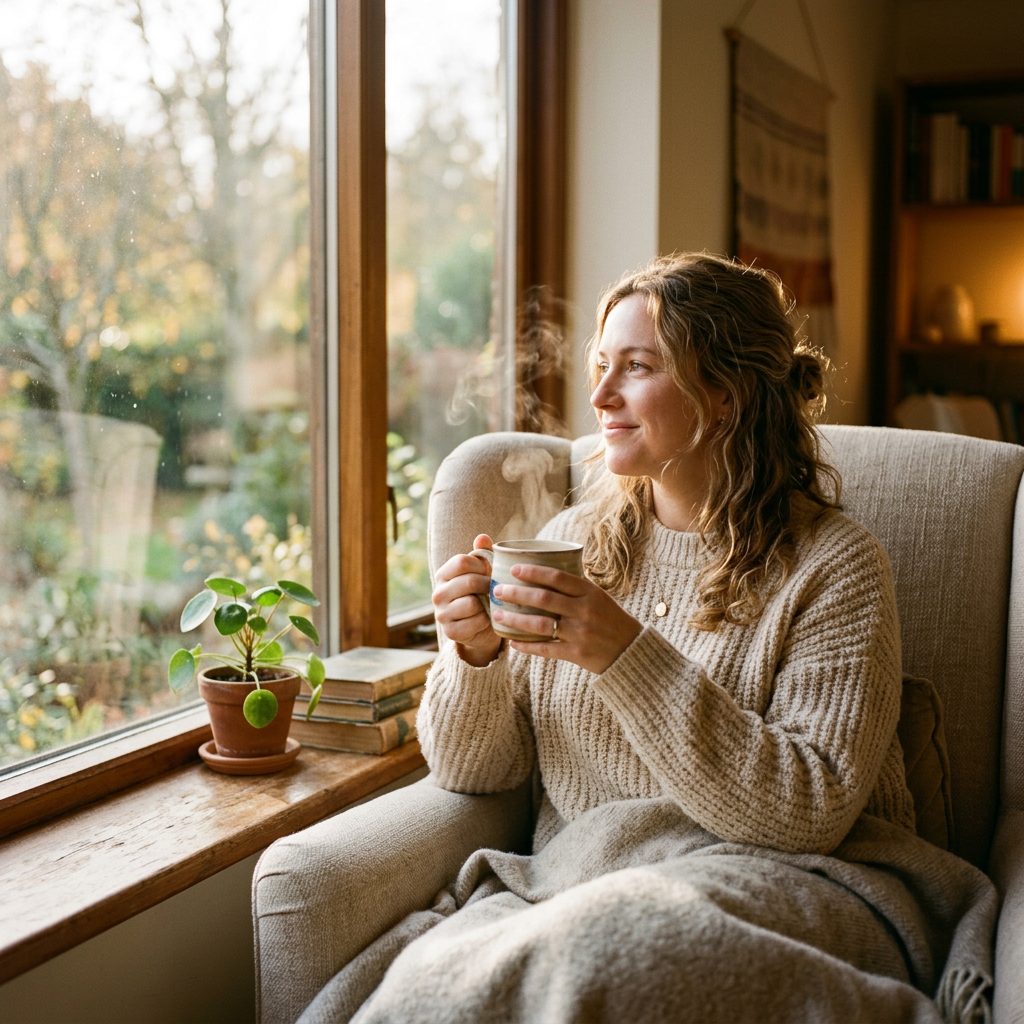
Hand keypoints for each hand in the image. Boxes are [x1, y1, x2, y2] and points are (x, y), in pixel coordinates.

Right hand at [432, 534, 502, 666]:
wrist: (479, 628)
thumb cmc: (481, 594)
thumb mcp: (482, 572)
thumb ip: (482, 554)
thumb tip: (482, 537)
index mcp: (443, 575)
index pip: (462, 561)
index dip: (481, 565)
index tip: (489, 572)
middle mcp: (437, 593)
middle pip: (469, 581)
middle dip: (488, 585)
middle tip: (496, 590)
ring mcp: (441, 614)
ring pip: (472, 603)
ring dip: (487, 605)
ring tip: (490, 605)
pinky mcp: (450, 632)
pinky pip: (475, 622)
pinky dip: (485, 621)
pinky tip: (486, 620)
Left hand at [492, 562, 641, 673]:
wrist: (631, 650)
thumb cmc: (611, 619)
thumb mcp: (599, 597)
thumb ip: (576, 587)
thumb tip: (545, 572)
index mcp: (590, 593)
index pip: (557, 578)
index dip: (533, 572)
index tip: (514, 569)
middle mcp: (584, 611)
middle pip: (544, 599)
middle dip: (517, 593)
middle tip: (497, 590)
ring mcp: (580, 633)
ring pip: (540, 624)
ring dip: (515, 619)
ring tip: (498, 614)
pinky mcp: (577, 654)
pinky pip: (546, 649)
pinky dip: (527, 646)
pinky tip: (512, 642)